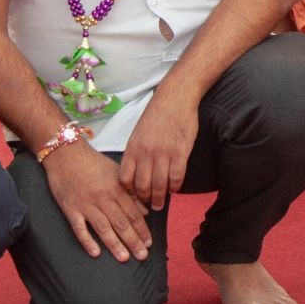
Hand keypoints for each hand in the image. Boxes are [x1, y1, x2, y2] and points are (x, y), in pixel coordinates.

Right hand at [43, 141, 151, 262]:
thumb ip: (131, 192)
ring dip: (115, 244)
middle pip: (121, 223)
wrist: (66, 154)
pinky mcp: (70, 209)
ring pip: (103, 228)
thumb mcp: (117, 173)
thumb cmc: (93, 163)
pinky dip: (87, 241)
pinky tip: (96, 253)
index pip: (133, 213)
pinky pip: (79, 228)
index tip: (149, 243)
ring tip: (124, 258)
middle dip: (133, 241)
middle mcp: (103, 198)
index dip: (142, 229)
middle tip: (142, 255)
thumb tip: (144, 211)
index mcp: (116, 189)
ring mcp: (86, 204)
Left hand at [120, 87, 199, 210]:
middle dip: (145, 200)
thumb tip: (136, 172)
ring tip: (161, 204)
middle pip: (142, 186)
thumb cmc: (156, 115)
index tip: (134, 196)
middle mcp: (145, 153)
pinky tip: (175, 189)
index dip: (129, 192)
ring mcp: (163, 154)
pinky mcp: (180, 152)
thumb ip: (136, 152)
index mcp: (133, 148)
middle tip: (149, 205)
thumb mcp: (138, 133)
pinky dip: (175, 187)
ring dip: (160, 199)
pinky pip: (176, 178)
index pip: (125, 179)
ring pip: (159, 186)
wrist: (174, 98)